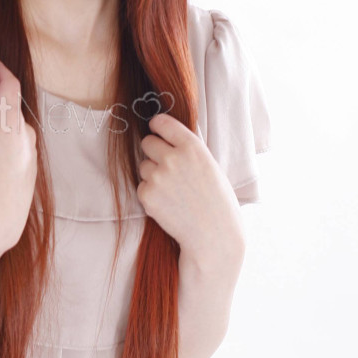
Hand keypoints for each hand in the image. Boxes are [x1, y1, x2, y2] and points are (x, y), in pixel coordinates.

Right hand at [0, 58, 38, 250]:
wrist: (1, 220)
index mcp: (10, 124)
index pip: (10, 85)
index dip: (1, 70)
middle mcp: (27, 132)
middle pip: (9, 108)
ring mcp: (32, 148)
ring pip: (12, 127)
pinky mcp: (31, 163)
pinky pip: (17, 142)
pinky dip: (4, 141)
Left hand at [136, 112, 245, 268]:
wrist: (213, 235)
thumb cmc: (216, 200)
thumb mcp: (209, 165)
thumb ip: (188, 149)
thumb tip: (166, 135)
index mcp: (192, 146)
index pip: (162, 122)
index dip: (157, 126)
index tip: (156, 130)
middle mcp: (173, 158)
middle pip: (147, 142)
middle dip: (154, 152)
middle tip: (167, 168)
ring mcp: (158, 176)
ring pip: (143, 166)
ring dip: (152, 175)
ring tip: (173, 191)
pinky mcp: (147, 195)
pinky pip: (141, 186)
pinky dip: (150, 194)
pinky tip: (168, 204)